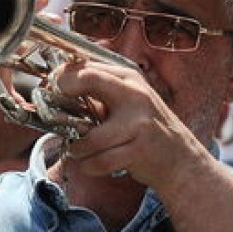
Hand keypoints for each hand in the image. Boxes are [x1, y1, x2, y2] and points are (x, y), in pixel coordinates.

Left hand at [46, 56, 207, 188]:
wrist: (181, 160)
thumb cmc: (145, 129)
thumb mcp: (127, 101)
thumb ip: (98, 91)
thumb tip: (57, 84)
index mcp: (128, 78)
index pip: (88, 66)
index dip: (63, 77)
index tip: (51, 90)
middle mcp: (135, 94)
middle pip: (88, 79)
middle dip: (63, 93)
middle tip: (57, 114)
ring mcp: (138, 122)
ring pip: (89, 137)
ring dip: (77, 149)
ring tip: (78, 151)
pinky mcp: (139, 149)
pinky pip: (99, 160)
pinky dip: (89, 166)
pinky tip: (91, 163)